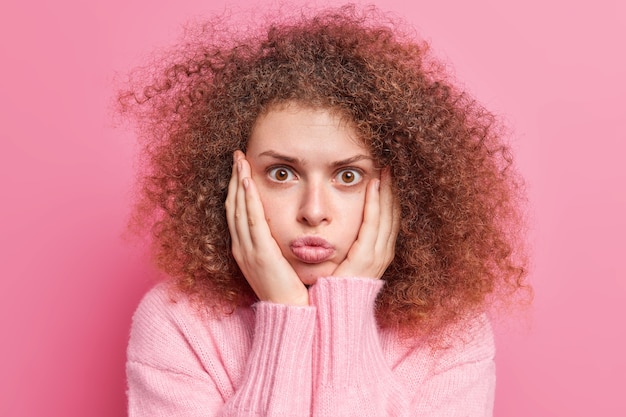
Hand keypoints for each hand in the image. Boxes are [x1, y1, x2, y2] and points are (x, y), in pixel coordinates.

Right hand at [225, 151, 308, 305]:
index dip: (237, 190)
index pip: (238, 213)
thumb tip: (285, 231)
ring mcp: (248, 250)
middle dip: (234, 180)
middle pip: (234, 206)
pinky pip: (251, 220)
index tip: (240, 169)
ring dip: (238, 183)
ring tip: (239, 161)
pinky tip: (246, 182)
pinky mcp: (259, 253)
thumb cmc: (289, 291)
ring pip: (239, 209)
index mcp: (246, 250)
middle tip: (237, 156)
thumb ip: (277, 246)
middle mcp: (242, 248)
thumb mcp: (279, 264)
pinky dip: (247, 199)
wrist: (289, 315)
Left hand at [332, 168, 399, 278]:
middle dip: (392, 191)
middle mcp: (382, 254)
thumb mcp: (345, 261)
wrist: (330, 312)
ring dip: (386, 192)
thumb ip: (348, 244)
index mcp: (378, 254)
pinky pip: (372, 224)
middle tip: (390, 167)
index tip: (387, 178)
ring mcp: (377, 257)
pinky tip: (374, 186)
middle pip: (392, 215)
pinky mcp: (366, 258)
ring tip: (386, 170)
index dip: (390, 198)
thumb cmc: (332, 287)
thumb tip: (339, 227)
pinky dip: (374, 203)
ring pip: (386, 216)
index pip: (388, 220)